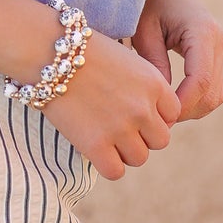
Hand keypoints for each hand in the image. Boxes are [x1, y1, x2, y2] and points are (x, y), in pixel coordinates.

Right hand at [40, 28, 180, 180]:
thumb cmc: (82, 51)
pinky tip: (95, 150)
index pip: (173, 114)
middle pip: (160, 140)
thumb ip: (143, 86)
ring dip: (124, 151)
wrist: (49, 52)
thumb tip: (148, 113)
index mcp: (154, 82)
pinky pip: (115, 171)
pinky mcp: (96, 145)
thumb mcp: (125, 60)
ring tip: (105, 136)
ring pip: (139, 158)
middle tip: (119, 126)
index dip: (155, 116)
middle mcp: (143, 108)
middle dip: (142, 135)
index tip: (136, 112)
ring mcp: (120, 128)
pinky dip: (107, 164)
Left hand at [132, 0, 222, 121]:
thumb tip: (162, 104)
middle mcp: (219, 40)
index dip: (182, 105)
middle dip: (187, 111)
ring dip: (192, 109)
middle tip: (157, 121)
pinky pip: (213, 86)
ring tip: (162, 114)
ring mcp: (221, 47)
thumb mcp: (143, 33)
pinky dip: (195, 99)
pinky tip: (170, 102)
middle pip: (212, 93)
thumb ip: (155, 66)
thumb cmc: (146, 3)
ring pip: (216, 94)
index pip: (200, 80)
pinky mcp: (216, 53)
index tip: (159, 118)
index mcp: (202, 32)